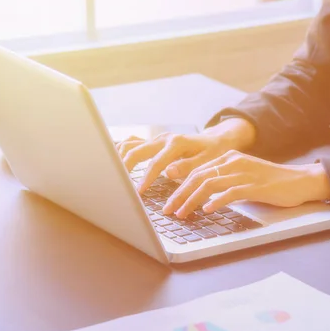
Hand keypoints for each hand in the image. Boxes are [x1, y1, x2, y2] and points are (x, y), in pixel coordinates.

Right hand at [115, 118, 255, 192]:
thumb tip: (169, 172)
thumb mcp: (208, 161)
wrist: (216, 141)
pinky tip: (116, 164)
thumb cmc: (214, 153)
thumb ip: (188, 166)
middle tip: (118, 185)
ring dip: (120, 158)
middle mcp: (164, 138)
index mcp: (177, 143)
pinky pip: (133, 144)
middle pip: (136, 150)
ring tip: (113, 176)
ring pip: (130, 144)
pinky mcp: (154, 141)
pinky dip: (122, 152)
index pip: (156, 162)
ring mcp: (157, 138)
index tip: (137, 192)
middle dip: (124, 167)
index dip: (146, 178)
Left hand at [162, 150, 329, 217]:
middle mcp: (233, 162)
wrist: (299, 181)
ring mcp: (244, 173)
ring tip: (181, 213)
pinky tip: (206, 210)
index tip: (169, 202)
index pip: (197, 171)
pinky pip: (230, 192)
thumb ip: (224, 181)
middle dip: (179, 194)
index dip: (179, 187)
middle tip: (168, 210)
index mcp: (229, 158)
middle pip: (198, 176)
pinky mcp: (254, 185)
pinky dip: (215, 201)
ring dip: (191, 200)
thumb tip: (202, 196)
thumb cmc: (271, 183)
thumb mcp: (244, 177)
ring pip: (209, 184)